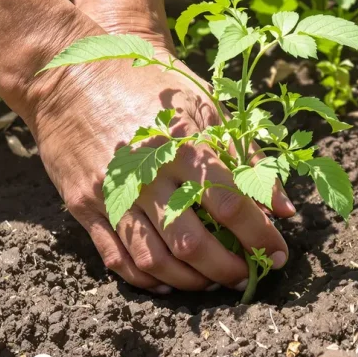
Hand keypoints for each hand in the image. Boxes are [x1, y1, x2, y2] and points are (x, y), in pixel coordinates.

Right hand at [26, 49, 294, 293]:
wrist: (72, 75)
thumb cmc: (149, 87)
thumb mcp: (204, 106)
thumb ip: (247, 157)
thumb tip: (285, 210)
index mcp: (182, 143)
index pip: (229, 204)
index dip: (258, 236)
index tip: (277, 254)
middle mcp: (147, 172)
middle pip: (192, 243)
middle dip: (226, 269)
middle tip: (245, 276)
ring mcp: (112, 192)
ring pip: (154, 259)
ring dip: (189, 281)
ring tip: (210, 282)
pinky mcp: (84, 205)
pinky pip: (117, 258)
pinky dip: (146, 280)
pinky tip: (168, 282)